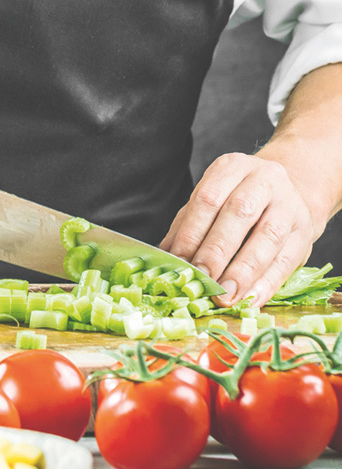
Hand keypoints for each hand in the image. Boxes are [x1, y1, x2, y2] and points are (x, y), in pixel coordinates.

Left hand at [160, 152, 316, 306]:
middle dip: (217, 252)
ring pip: (267, 236)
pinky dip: (267, 283)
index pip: (208, 200)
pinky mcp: (305, 230)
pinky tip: (250, 300)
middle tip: (202, 281)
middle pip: (239, 214)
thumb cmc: (234, 202)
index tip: (180, 263)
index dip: (192, 234)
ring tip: (226, 296)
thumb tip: (164, 259)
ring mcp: (289, 204)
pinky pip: (287, 259)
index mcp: (231, 169)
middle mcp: (263, 180)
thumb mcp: (207, 204)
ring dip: (244, 271)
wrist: (285, 194)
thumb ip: (185, 228)